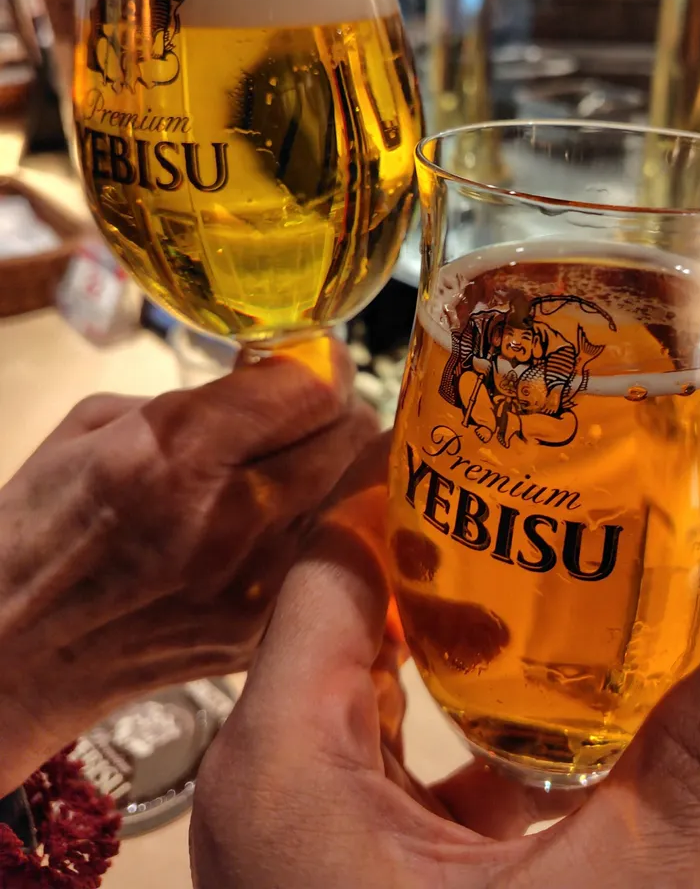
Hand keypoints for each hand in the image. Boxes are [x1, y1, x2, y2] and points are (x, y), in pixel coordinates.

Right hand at [0, 340, 378, 796]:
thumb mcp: (99, 423)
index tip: (315, 361)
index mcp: (177, 451)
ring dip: (339, 471)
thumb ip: (197, 395)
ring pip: (354, 498)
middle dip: (338, 412)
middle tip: (310, 413)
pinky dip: (324, 530)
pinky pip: (332, 556)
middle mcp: (227, 517)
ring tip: (299, 467)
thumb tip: (274, 378)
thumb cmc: (42, 523)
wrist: (12, 650)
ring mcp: (253, 584)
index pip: (314, 385)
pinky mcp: (262, 632)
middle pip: (350, 437)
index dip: (325, 362)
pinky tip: (284, 525)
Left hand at [190, 453, 699, 888]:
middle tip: (538, 516)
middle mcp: (266, 788)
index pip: (331, 566)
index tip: (479, 453)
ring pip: (372, 700)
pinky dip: (459, 748)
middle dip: (449, 573)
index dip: (403, 497)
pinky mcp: (328, 883)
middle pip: (350, 621)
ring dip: (460, 660)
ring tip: (551, 607)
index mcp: (280, 765)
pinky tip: (543, 748)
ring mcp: (290, 841)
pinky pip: (389, 775)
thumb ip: (687, 771)